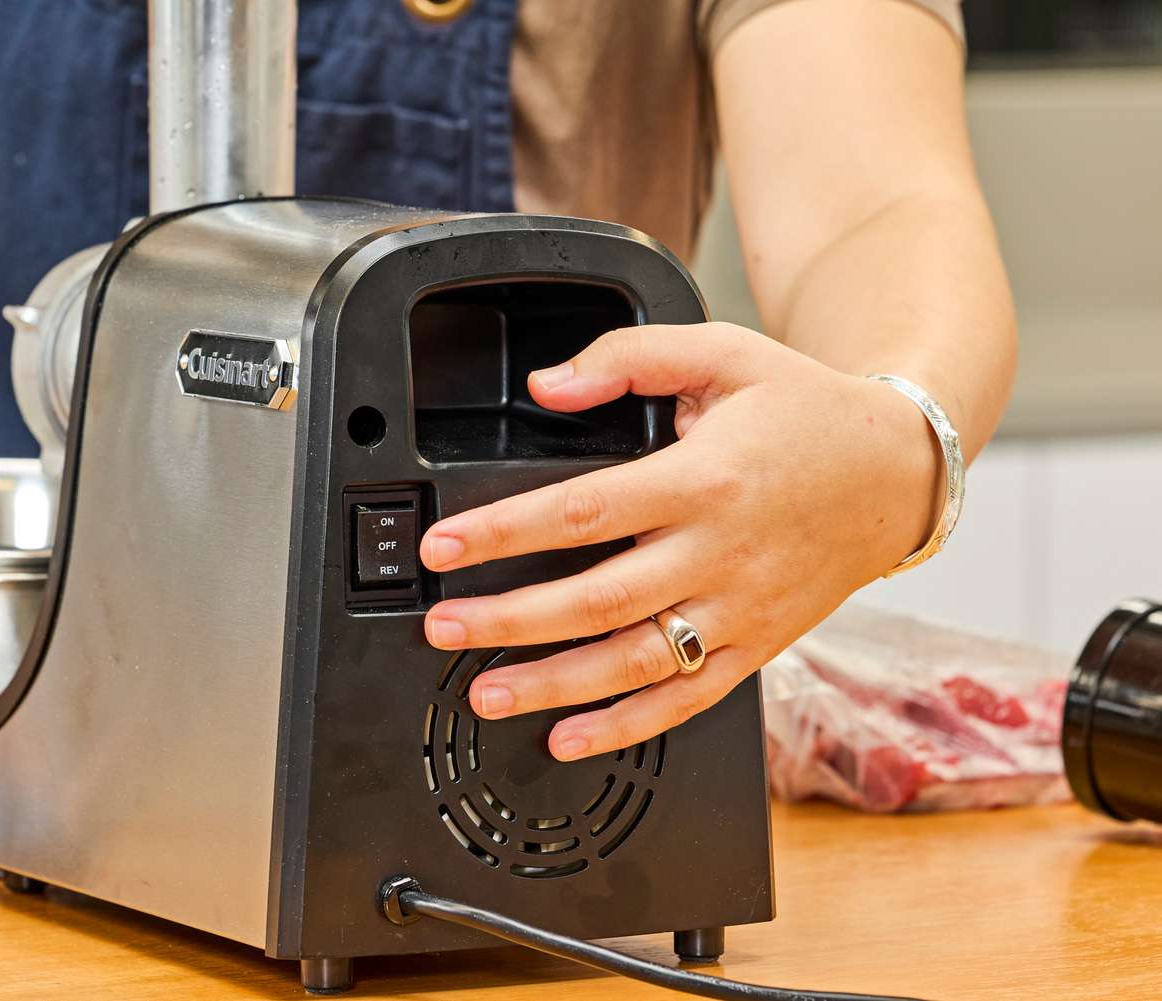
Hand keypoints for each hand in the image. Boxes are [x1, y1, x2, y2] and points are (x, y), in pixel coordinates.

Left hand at [418, 322, 941, 760]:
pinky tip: (571, 737)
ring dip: (554, 684)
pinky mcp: (756, 646)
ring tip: (486, 692)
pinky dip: (627, 725)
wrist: (900, 471)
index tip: (444, 548)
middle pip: (597, 599)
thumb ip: (627, 358)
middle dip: (508, 620)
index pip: (582, 511)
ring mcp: (740, 609)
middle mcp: (719, 552)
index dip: (503, 532)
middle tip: (442, 628)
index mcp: (702, 478)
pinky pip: (688, 698)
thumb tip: (547, 386)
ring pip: (636, 661)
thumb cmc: (806, 412)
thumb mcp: (722, 352)